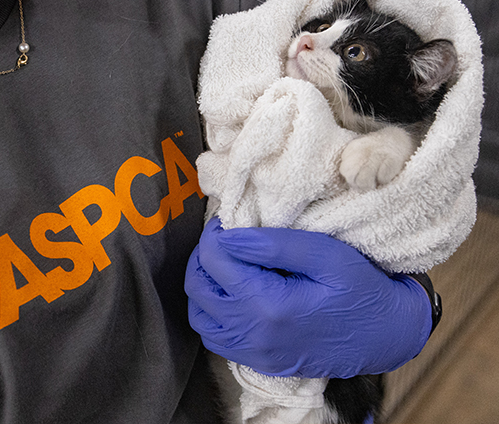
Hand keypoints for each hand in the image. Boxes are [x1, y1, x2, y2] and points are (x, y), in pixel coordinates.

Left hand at [185, 217, 431, 378]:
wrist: (387, 336)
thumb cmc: (362, 290)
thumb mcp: (327, 255)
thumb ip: (274, 243)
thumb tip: (229, 235)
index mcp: (268, 305)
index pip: (214, 260)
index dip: (215, 234)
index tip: (228, 222)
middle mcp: (254, 334)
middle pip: (198, 286)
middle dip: (204, 256)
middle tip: (224, 239)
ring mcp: (254, 353)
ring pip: (200, 315)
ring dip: (204, 285)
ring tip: (225, 264)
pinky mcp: (258, 362)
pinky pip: (215, 338)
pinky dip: (212, 314)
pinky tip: (232, 294)